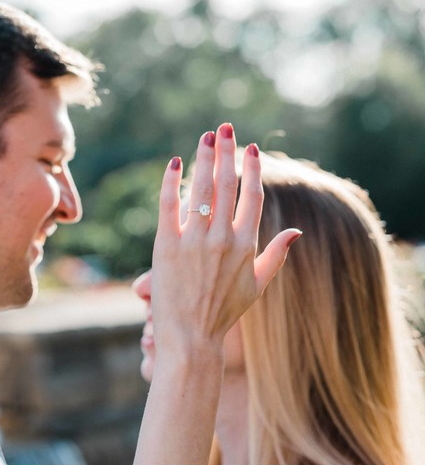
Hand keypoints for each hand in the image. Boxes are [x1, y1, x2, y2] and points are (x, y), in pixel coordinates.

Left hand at [151, 123, 300, 358]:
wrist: (191, 337)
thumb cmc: (224, 312)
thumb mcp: (258, 285)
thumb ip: (277, 255)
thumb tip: (296, 231)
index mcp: (247, 245)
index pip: (253, 196)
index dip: (253, 169)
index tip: (251, 148)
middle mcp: (222, 238)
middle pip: (226, 184)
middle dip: (226, 151)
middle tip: (224, 128)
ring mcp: (194, 241)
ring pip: (200, 189)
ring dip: (203, 159)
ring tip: (204, 137)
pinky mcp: (167, 246)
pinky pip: (169, 205)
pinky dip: (171, 182)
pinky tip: (174, 162)